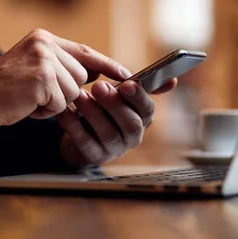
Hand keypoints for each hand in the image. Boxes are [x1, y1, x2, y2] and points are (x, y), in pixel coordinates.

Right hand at [0, 29, 130, 127]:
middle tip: (35, 94)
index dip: (107, 65)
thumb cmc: (5, 92)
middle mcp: (44, 43)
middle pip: (79, 76)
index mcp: (43, 38)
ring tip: (30, 99)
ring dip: (54, 104)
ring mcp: (44, 59)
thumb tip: (92, 77)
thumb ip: (60, 68)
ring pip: (72, 91)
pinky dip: (46, 111)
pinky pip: (61, 103)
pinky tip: (27, 105)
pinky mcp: (42, 78)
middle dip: (63, 93)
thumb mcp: (34, 71)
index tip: (126, 75)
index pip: (84, 52)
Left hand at [57, 78, 176, 166]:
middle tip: (99, 87)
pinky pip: (84, 142)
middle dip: (115, 105)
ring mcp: (112, 150)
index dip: (139, 98)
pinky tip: (65, 111)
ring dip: (93, 113)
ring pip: (107, 133)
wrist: (77, 136)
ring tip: (80, 96)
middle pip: (130, 124)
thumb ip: (136, 85)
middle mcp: (131, 137)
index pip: (147, 110)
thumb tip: (172, 81)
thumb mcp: (119, 96)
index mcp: (140, 119)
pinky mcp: (92, 157)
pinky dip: (73, 125)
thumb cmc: (102, 111)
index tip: (128, 83)